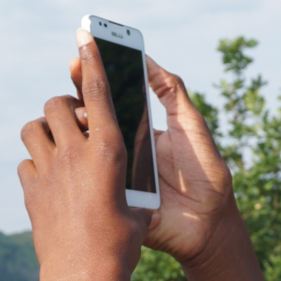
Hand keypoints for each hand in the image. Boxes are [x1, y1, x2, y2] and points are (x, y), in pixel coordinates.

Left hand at [20, 30, 151, 280]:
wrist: (85, 277)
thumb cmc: (123, 243)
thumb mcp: (138, 203)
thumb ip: (128, 175)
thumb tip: (123, 162)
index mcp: (110, 151)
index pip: (98, 92)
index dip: (92, 61)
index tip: (85, 38)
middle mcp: (75, 153)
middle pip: (57, 105)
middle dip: (64, 107)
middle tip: (75, 122)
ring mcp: (48, 171)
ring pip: (33, 129)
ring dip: (44, 132)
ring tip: (58, 148)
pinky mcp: (30, 192)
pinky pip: (26, 165)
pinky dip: (36, 167)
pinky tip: (49, 183)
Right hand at [68, 55, 235, 268]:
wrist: (210, 225)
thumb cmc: (206, 174)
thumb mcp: (191, 127)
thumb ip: (172, 94)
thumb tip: (149, 58)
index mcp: (136, 132)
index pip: (109, 101)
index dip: (94, 79)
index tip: (83, 55)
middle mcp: (118, 150)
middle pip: (88, 120)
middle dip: (76, 93)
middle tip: (74, 68)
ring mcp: (110, 174)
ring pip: (80, 148)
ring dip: (74, 126)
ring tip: (80, 108)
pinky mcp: (109, 199)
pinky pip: (85, 182)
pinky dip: (72, 165)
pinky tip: (71, 146)